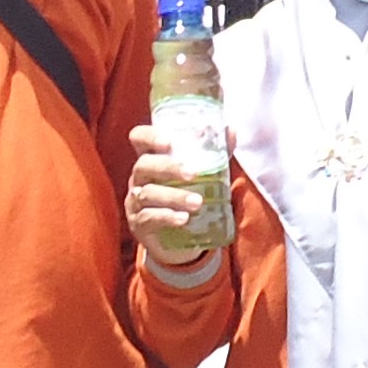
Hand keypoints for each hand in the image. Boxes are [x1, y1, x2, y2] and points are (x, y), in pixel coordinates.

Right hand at [123, 121, 216, 263]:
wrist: (174, 237)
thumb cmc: (184, 194)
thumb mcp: (200, 172)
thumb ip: (214, 152)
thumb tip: (231, 130)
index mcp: (151, 158)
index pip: (139, 138)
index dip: (150, 137)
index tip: (169, 142)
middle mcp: (139, 177)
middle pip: (144, 165)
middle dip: (168, 168)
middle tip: (192, 174)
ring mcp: (135, 201)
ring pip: (148, 193)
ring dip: (174, 196)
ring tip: (197, 202)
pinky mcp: (139, 224)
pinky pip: (148, 217)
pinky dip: (166, 216)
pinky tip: (183, 219)